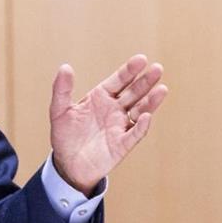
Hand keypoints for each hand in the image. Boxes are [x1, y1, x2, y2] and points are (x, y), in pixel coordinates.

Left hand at [49, 54, 167, 195]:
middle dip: (145, 81)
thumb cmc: (65, 135)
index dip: (129, 70)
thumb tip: (65, 66)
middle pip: (133, 92)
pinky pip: (134, 134)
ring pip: (140, 110)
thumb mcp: (59, 110)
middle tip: (158, 68)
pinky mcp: (122, 144)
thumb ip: (62, 89)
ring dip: (151, 101)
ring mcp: (120, 126)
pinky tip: (146, 116)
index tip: (141, 59)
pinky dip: (141, 126)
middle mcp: (114, 109)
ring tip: (161, 89)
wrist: (68, 163)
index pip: (118, 80)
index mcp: (101, 97)